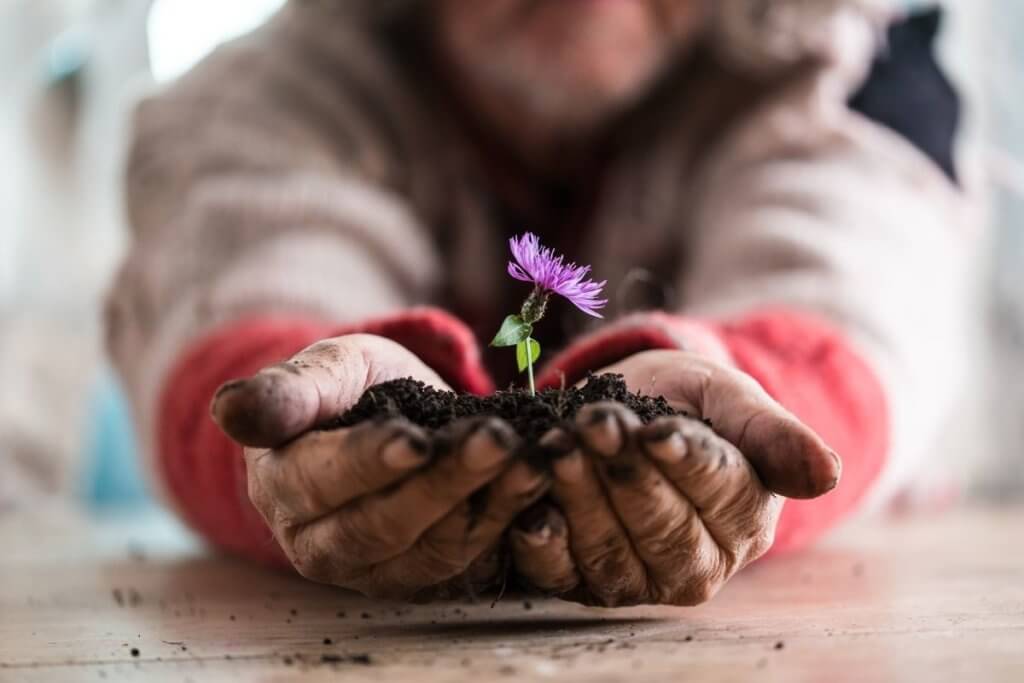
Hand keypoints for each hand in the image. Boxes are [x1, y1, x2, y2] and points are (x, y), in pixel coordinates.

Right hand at [212, 334, 549, 600]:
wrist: (386, 416)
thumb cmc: (347, 388)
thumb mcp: (323, 370)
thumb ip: (287, 391)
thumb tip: (229, 411)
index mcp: (284, 489)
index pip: (324, 482)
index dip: (371, 462)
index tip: (416, 438)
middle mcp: (322, 544)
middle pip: (384, 524)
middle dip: (446, 483)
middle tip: (497, 440)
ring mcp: (376, 569)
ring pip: (432, 547)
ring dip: (487, 502)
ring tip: (530, 458)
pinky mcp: (425, 576)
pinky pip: (468, 557)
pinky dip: (507, 517)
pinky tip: (536, 477)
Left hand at [511, 350, 839, 606]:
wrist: (629, 411)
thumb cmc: (690, 404)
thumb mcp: (731, 399)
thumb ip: (773, 434)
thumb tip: (828, 474)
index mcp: (745, 520)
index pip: (719, 495)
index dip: (685, 463)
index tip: (656, 430)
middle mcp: (696, 565)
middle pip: (661, 528)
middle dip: (624, 473)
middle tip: (594, 425)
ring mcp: (636, 579)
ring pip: (610, 550)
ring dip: (579, 497)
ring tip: (557, 445)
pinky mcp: (581, 580)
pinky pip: (561, 574)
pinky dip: (544, 545)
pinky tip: (532, 511)